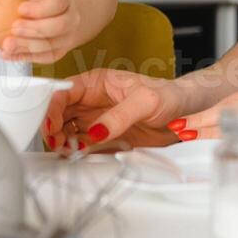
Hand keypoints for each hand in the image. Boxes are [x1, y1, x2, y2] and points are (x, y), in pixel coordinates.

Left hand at [0, 0, 85, 64]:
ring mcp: (68, 37)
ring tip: (7, 45)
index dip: (39, 8)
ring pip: (51, 45)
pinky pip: (44, 58)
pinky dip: (24, 57)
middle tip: (13, 29)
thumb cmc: (43, 3)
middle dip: (34, 29)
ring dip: (27, 46)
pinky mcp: (60, 52)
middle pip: (59, 26)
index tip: (20, 9)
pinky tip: (9, 54)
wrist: (62, 14)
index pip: (57, 2)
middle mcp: (71, 18)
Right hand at [41, 68, 189, 153]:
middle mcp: (92, 100)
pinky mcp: (105, 136)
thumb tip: (96, 131)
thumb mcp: (146, 102)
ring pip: (67, 129)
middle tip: (57, 143)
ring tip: (68, 151)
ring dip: (63, 141)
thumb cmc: (169, 95)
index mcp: (97, 82)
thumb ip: (120, 116)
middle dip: (53, 128)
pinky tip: (79, 155)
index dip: (52, 107)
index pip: (64, 91)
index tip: (50, 124)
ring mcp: (97, 119)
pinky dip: (77, 150)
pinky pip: (83, 143)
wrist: (187, 113)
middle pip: (60, 112)